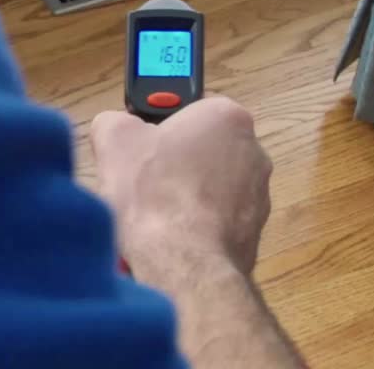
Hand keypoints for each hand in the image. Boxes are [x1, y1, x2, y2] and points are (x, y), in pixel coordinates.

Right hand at [92, 97, 272, 276]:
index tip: (140, 145)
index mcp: (227, 117)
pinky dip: (194, 227)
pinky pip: (215, 221)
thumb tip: (115, 127)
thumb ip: (115, 121)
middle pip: (200, 150)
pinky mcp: (254, 234)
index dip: (158, 127)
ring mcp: (259, 196)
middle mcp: (254, 151)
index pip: (189, 110)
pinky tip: (168, 238)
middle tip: (140, 180)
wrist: (182, 263)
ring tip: (150, 214)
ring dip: (181, 197)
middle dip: (172, 163)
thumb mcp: (114, 139)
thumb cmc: (153, 194)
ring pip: (207, 188)